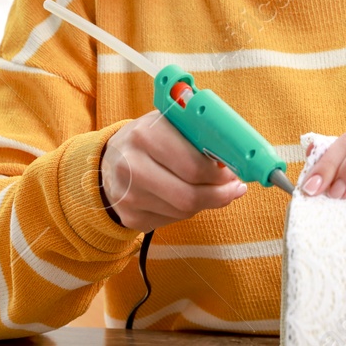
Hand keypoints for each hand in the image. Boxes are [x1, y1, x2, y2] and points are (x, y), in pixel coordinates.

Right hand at [100, 111, 246, 231]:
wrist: (109, 161)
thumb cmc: (151, 140)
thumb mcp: (171, 124)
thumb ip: (201, 135)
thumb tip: (236, 158)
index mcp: (145, 134)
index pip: (194, 165)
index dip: (220, 174)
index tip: (233, 172)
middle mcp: (131, 166)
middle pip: (189, 196)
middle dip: (219, 194)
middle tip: (233, 188)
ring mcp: (128, 196)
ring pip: (184, 211)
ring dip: (205, 202)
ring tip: (209, 189)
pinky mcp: (130, 217)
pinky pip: (172, 220)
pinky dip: (185, 211)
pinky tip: (182, 196)